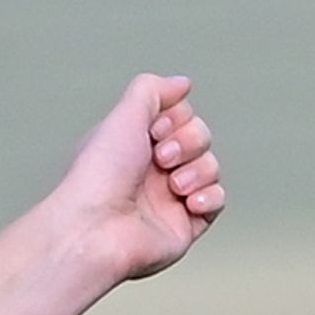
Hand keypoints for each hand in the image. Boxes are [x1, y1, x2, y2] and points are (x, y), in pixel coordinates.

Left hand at [53, 71, 225, 285]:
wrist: (97, 230)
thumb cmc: (98, 177)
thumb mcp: (123, 114)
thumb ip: (153, 90)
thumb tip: (181, 84)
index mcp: (137, 142)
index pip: (179, 115)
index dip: (175, 118)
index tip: (154, 130)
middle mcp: (153, 169)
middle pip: (200, 137)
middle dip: (187, 143)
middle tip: (161, 159)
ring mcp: (171, 198)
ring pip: (210, 167)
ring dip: (196, 171)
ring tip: (173, 187)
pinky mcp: (186, 224)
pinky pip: (217, 201)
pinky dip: (209, 197)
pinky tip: (188, 202)